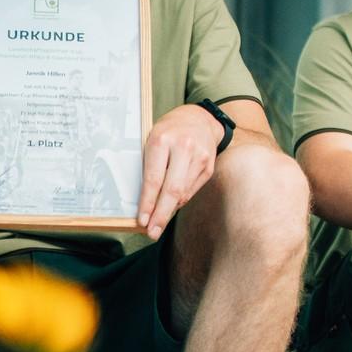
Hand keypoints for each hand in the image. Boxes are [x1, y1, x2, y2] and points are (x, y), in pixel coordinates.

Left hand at [136, 104, 223, 239]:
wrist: (198, 119)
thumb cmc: (168, 132)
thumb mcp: (152, 140)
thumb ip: (150, 167)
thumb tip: (147, 202)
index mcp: (162, 140)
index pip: (154, 179)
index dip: (147, 202)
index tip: (142, 220)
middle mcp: (183, 148)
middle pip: (172, 190)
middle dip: (161, 215)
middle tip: (152, 233)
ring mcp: (199, 158)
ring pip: (183, 193)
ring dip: (170, 211)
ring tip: (159, 223)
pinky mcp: (209, 166)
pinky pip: (192, 191)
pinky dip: (180, 201)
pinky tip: (172, 205)